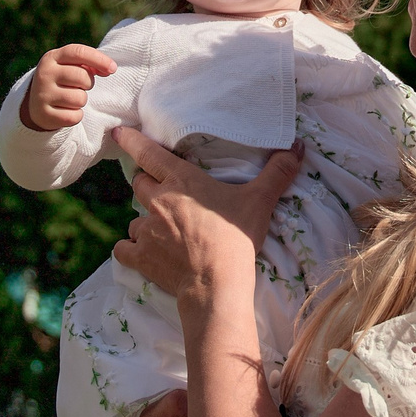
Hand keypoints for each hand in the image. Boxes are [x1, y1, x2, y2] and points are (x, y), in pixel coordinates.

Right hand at [20, 43, 116, 131]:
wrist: (35, 104)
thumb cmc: (61, 80)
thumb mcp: (69, 66)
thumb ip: (88, 64)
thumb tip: (110, 68)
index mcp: (51, 57)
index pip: (78, 53)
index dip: (99, 59)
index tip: (113, 69)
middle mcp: (44, 74)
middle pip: (82, 77)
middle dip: (88, 83)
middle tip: (80, 86)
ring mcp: (42, 94)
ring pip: (80, 99)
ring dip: (81, 101)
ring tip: (70, 98)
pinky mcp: (44, 114)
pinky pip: (75, 117)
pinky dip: (76, 116)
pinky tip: (66, 111)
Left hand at [111, 127, 301, 299]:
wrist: (216, 283)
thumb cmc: (236, 237)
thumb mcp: (259, 201)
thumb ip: (276, 173)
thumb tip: (297, 147)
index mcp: (181, 182)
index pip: (148, 154)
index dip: (132, 141)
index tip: (118, 132)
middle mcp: (158, 201)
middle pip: (139, 183)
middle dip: (146, 183)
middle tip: (160, 191)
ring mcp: (146, 230)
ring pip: (133, 218)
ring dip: (143, 220)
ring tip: (159, 229)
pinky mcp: (141, 257)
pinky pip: (124, 248)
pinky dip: (130, 249)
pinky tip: (140, 253)